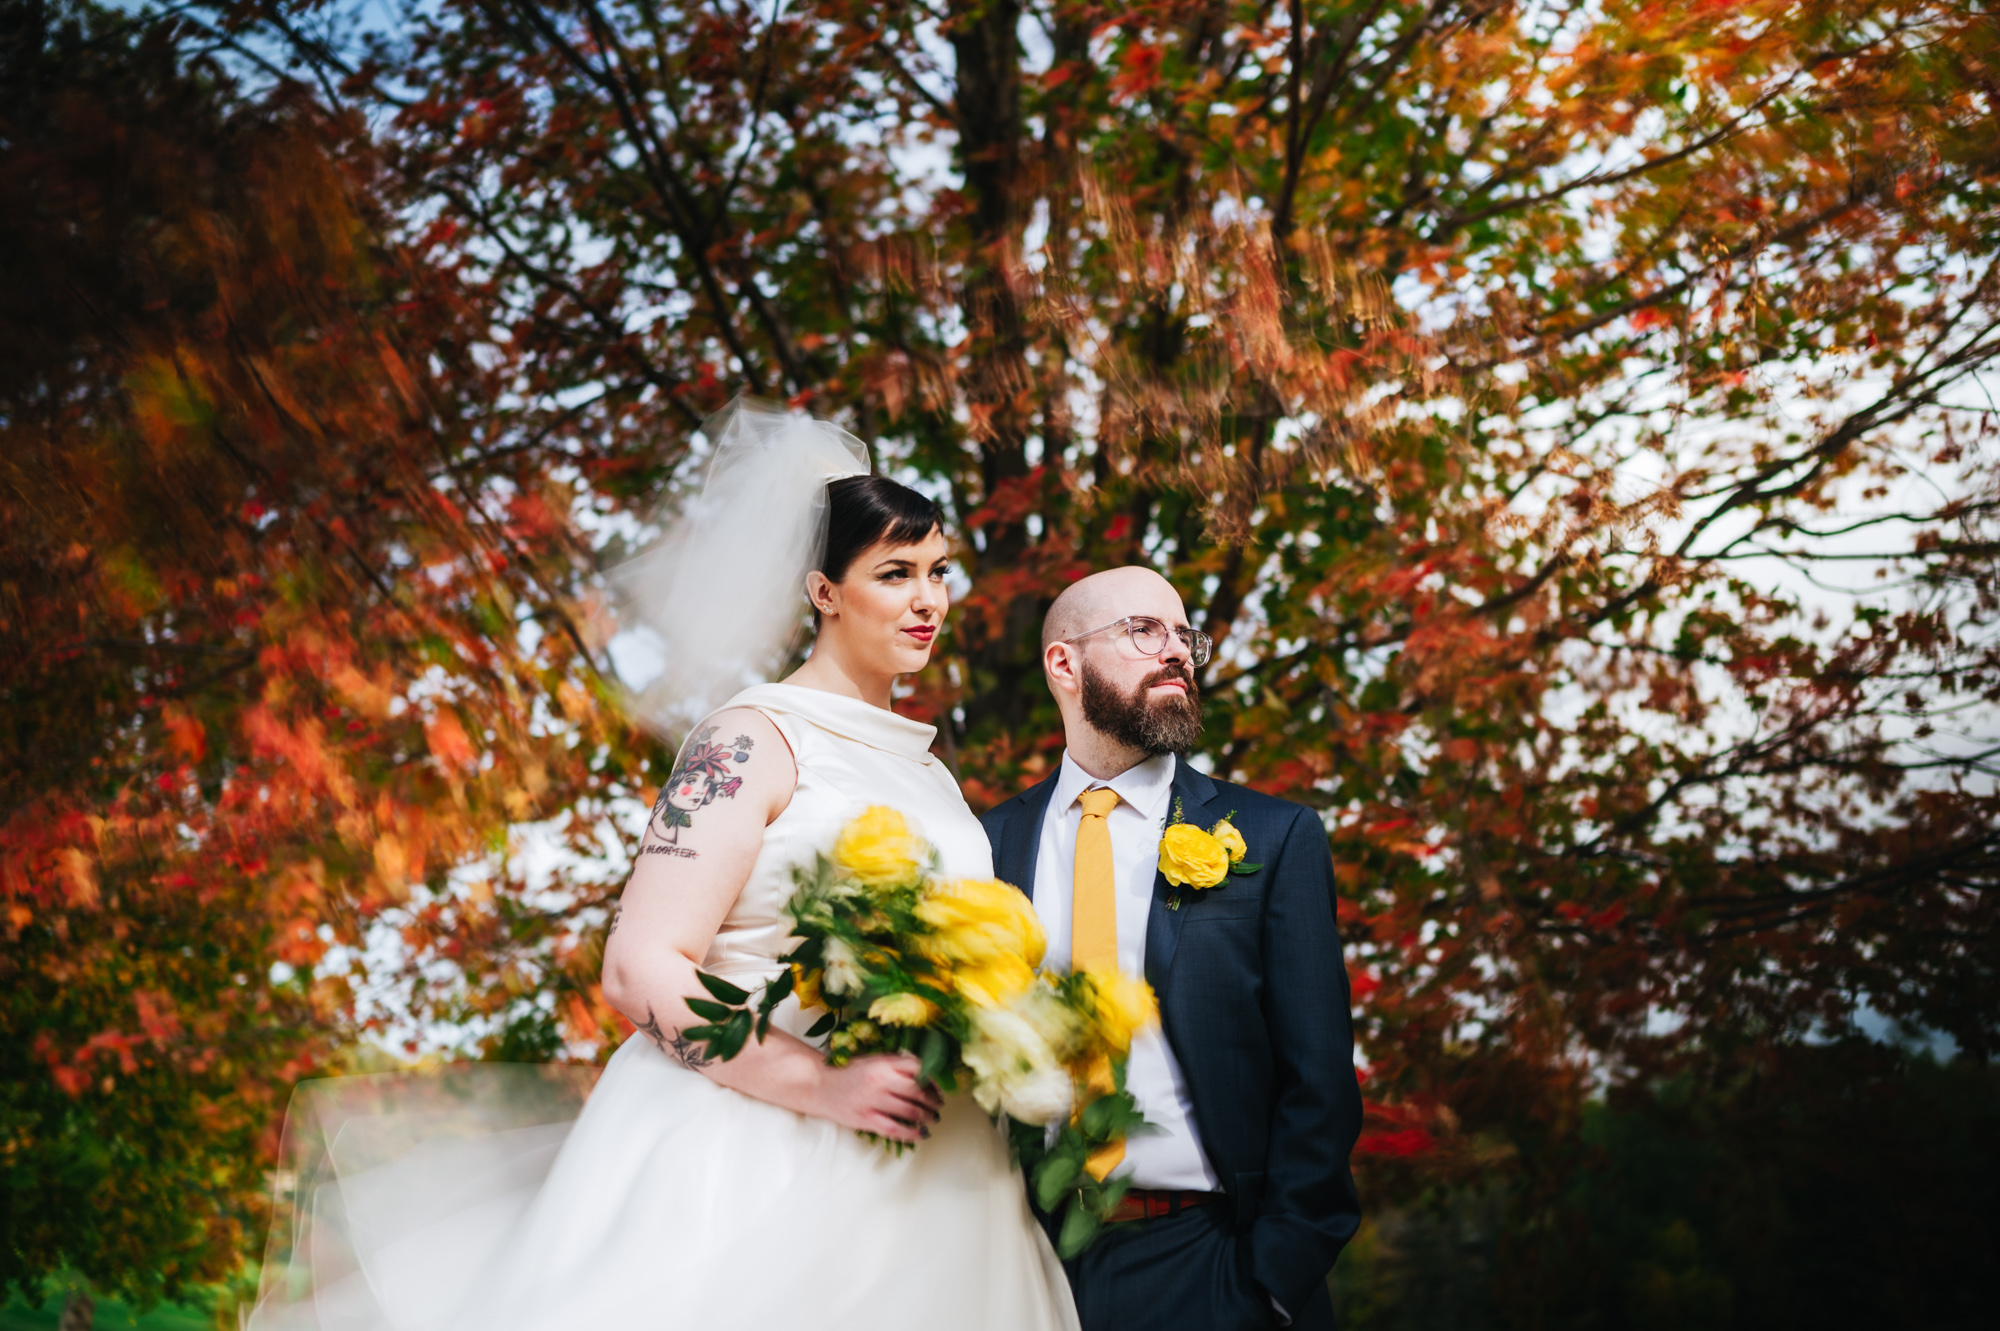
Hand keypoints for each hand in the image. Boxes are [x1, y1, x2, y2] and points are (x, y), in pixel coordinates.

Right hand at [812, 1052, 942, 1142]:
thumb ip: (897, 1064)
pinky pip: (895, 1129)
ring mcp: (873, 1101)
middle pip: (918, 1091)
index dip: (935, 1077)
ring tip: (933, 1118)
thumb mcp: (875, 1060)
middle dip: (934, 1100)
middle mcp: (880, 1081)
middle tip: (940, 1104)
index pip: (919, 1068)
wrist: (820, 1085)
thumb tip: (927, 1073)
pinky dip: (912, 1133)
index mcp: (884, 1063)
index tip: (943, 1084)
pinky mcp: (866, 1119)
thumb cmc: (850, 1071)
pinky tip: (922, 1134)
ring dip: (927, 1116)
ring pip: (910, 1111)